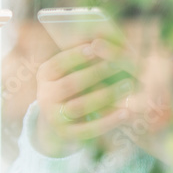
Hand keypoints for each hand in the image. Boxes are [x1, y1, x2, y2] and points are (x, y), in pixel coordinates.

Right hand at [34, 39, 136, 156]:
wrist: (57, 123)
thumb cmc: (71, 88)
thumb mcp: (69, 71)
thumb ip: (81, 58)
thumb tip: (100, 38)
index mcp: (43, 76)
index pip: (58, 63)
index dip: (76, 54)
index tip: (96, 45)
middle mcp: (44, 96)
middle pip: (72, 84)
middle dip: (96, 72)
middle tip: (119, 64)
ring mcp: (54, 117)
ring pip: (81, 105)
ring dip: (106, 95)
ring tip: (128, 86)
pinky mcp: (67, 134)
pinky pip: (90, 128)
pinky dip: (110, 120)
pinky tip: (127, 112)